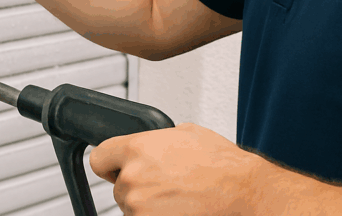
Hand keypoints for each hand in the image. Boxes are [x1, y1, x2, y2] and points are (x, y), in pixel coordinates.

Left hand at [89, 122, 259, 215]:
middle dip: (138, 188)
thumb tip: (153, 142)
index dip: (110, 164)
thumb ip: (158, 138)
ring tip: (177, 199)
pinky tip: (179, 210)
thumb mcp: (186, 133)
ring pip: (131, 208)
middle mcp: (133, 177)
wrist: (242, 193)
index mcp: (136, 148)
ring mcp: (139, 206)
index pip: (99, 158)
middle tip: (165, 186)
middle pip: (119, 188)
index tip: (117, 169)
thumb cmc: (221, 165)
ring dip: (148, 206)